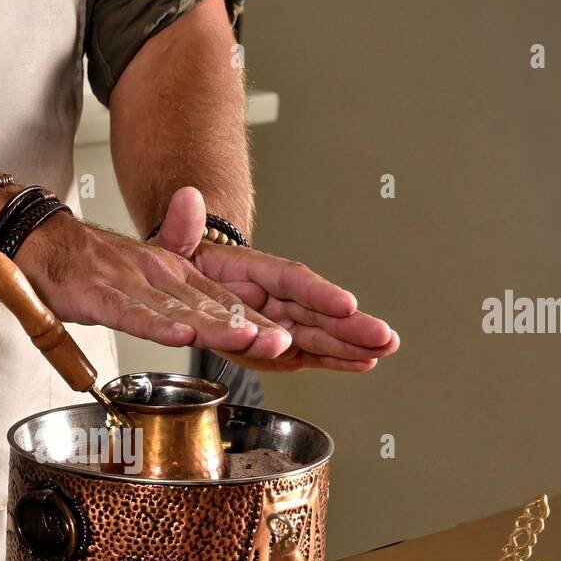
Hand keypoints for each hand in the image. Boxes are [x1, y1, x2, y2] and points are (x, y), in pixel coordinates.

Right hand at [16, 209, 294, 360]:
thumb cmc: (92, 270)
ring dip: (213, 325)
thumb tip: (208, 322)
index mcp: (173, 273)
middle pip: (210, 306)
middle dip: (248, 327)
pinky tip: (180, 335)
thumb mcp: (144, 276)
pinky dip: (156, 324)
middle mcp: (159, 275)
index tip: (288, 339)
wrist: (42, 245)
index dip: (256, 320)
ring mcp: (130, 284)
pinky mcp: (100, 296)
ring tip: (245, 338)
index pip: (223, 300)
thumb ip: (179, 297)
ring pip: (179, 309)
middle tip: (282, 342)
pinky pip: (131, 313)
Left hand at [156, 187, 398, 372]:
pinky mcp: (278, 346)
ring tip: (385, 349)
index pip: (290, 279)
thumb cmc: (185, 262)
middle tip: (383, 335)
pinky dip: (334, 359)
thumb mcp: (175, 243)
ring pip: (319, 334)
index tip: (345, 304)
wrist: (184, 281)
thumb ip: (182, 227)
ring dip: (352, 345)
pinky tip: (364, 363)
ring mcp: (279, 322)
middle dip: (349, 327)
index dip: (317, 293)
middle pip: (315, 311)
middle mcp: (273, 297)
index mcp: (252, 270)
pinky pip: (308, 352)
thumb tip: (186, 197)